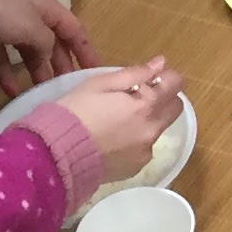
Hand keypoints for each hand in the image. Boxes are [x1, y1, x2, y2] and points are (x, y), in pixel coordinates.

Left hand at [0, 0, 94, 96]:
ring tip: (42, 93)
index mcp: (47, 7)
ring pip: (29, 51)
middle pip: (52, 42)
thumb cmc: (1, 12)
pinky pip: (4, 58)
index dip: (86, 50)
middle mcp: (31, 14)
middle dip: (61, 64)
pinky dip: (8, 74)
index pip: (75, 29)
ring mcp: (8, 25)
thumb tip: (48, 56)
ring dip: (36, 71)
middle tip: (68, 88)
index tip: (95, 72)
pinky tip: (12, 93)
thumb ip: (48, 44)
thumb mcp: (33, 28)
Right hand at [55, 61, 184, 182]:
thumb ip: (135, 73)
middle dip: (163, 98)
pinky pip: (144, 148)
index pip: (176, 84)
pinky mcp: (136, 168)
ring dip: (148, 121)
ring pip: (158, 129)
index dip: (165, 77)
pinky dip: (135, 141)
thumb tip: (161, 63)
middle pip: (175, 108)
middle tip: (137, 97)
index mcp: (146, 105)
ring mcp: (145, 151)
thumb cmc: (74, 112)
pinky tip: (112, 140)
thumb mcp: (99, 83)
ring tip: (117, 122)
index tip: (150, 78)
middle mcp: (152, 129)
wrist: (55, 155)